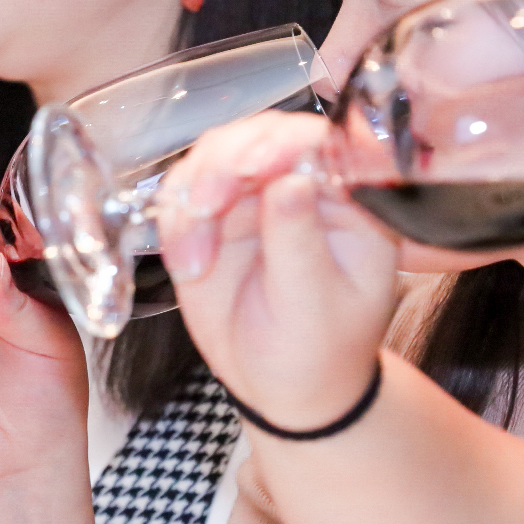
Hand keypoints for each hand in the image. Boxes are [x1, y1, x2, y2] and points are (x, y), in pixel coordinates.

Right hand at [157, 111, 399, 429]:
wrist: (284, 388)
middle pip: (260, 136)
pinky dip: (175, 223)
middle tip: (207, 204)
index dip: (288, 141)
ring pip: (214, 155)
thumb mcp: (314, 306)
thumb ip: (300, 243)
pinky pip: (181, 194)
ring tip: (194, 255)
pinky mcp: (212, 215)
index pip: (323, 143)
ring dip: (194, 193)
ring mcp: (254, 197)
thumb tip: (291, 182)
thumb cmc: (318, 351)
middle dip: (226, 162)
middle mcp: (301, 185)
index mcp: (348, 201)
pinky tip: (188, 265)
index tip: (260, 162)